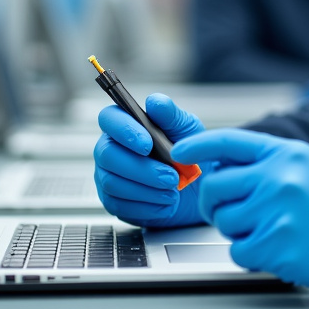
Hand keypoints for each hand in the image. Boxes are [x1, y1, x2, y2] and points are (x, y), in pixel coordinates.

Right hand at [93, 94, 209, 227]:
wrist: (200, 189)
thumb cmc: (189, 154)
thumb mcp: (188, 129)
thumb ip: (171, 115)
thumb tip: (155, 102)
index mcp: (126, 125)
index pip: (109, 119)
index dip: (124, 130)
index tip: (147, 143)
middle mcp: (111, 149)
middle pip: (107, 154)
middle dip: (141, 168)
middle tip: (170, 176)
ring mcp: (108, 175)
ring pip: (112, 182)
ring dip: (146, 189)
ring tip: (173, 190)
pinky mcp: (113, 201)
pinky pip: (119, 205)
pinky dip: (147, 206)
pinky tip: (165, 203)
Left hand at [172, 129, 308, 296]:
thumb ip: (268, 164)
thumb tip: (220, 168)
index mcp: (286, 153)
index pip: (228, 142)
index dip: (198, 147)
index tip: (180, 154)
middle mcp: (279, 177)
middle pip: (214, 188)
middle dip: (215, 204)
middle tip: (233, 213)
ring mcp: (277, 212)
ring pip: (224, 222)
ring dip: (239, 231)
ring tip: (272, 230)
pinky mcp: (278, 246)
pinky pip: (239, 251)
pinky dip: (252, 254)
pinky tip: (279, 249)